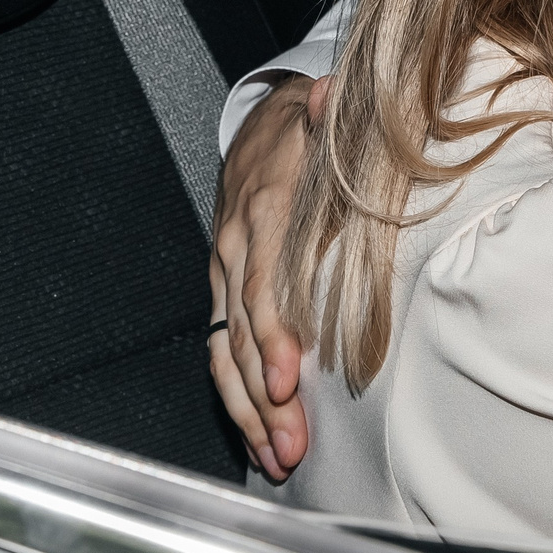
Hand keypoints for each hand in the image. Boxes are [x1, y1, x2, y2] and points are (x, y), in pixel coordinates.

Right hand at [209, 73, 324, 480]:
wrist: (263, 127)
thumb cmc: (302, 131)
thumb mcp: (318, 115)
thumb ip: (325, 114)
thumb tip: (330, 95)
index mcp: (260, 215)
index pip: (260, 285)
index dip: (270, 334)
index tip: (286, 377)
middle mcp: (233, 251)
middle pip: (240, 335)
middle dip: (263, 396)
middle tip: (292, 445)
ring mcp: (224, 277)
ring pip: (224, 354)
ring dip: (250, 411)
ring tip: (279, 458)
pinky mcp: (225, 295)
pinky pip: (223, 353)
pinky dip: (240, 399)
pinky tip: (263, 439)